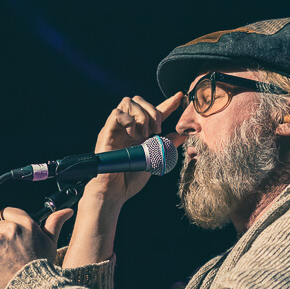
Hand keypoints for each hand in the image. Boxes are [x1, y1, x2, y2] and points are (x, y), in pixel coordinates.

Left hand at [0, 206, 73, 288]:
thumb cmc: (42, 267)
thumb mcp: (51, 243)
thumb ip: (54, 223)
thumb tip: (67, 211)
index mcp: (26, 224)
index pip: (6, 212)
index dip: (7, 223)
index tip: (10, 234)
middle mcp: (10, 230)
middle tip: (7, 252)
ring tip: (0, 260)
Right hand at [80, 91, 183, 208]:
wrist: (115, 192)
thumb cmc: (130, 179)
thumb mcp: (155, 160)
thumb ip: (167, 146)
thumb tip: (182, 134)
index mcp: (139, 132)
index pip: (154, 111)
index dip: (167, 103)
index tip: (180, 97)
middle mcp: (127, 127)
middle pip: (139, 100)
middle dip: (153, 110)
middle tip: (157, 131)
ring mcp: (116, 128)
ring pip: (128, 102)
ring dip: (141, 115)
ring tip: (144, 135)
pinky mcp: (106, 132)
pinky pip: (116, 113)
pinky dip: (129, 121)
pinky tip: (133, 136)